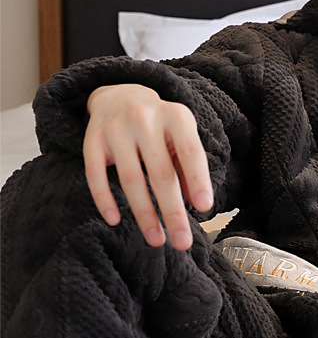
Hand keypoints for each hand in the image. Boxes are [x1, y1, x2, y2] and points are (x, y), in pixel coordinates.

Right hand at [83, 84, 212, 249]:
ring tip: (156, 240)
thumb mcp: (181, 137)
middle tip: (182, 242)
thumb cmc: (160, 126)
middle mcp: (145, 119)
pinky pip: (96, 174)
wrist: (120, 95)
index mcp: (176, 116)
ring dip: (144, 214)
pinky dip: (104, 199)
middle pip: (160, 173)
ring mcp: (116, 128)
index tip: (205, 209)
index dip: (198, 180)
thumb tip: (199, 205)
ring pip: (130, 179)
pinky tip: (115, 221)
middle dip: (172, 211)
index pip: (190, 152)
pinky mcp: (92, 139)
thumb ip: (189, 168)